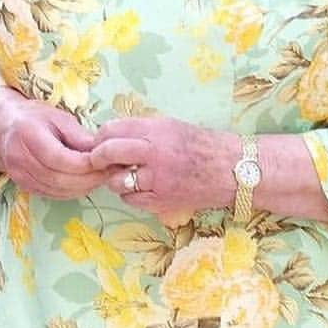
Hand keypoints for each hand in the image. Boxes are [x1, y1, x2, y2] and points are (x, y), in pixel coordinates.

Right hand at [0, 88, 107, 199]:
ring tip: (99, 178)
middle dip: (88, 179)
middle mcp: (19, 157)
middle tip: (109, 173)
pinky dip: (71, 192)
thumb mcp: (58, 117)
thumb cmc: (34, 117)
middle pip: (59, 179)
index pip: (60, 158)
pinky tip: (83, 182)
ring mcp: (18, 174)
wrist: (4, 125)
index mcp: (27, 133)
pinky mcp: (22, 185)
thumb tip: (102, 152)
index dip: (85, 165)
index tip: (107, 162)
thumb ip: (78, 135)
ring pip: (57, 190)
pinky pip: (51, 194)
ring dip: (82, 188)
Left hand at [90, 116, 237, 219]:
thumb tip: (109, 134)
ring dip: (114, 178)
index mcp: (153, 131)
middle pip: (108, 152)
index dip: (100, 136)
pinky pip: (132, 200)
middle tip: (97, 159)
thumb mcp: (168, 126)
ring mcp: (157, 180)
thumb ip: (139, 129)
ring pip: (116, 181)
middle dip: (97, 156)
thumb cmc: (199, 144)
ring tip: (124, 174)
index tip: (98, 140)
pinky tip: (140, 188)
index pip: (111, 129)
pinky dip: (130, 195)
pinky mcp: (163, 202)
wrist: (231, 170)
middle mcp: (153, 154)